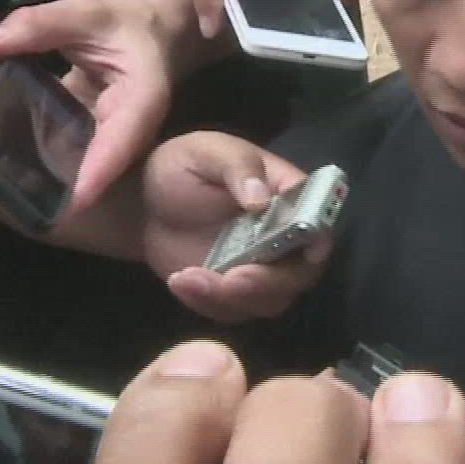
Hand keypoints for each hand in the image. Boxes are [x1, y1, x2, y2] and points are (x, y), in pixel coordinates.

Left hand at [0, 0, 178, 209]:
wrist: (153, 37)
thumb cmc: (124, 25)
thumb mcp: (85, 13)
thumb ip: (38, 25)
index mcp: (141, 100)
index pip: (122, 142)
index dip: (98, 173)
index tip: (73, 203)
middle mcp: (131, 132)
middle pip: (101, 169)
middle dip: (68, 193)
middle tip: (27, 212)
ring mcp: (110, 144)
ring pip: (83, 171)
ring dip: (51, 185)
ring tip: (10, 199)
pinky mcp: (91, 145)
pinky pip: (68, 159)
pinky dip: (40, 165)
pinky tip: (6, 172)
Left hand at [142, 131, 328, 322]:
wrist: (144, 203)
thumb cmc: (183, 167)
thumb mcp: (205, 152)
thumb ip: (236, 167)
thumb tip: (260, 198)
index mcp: (287, 196)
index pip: (319, 219)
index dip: (320, 238)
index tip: (308, 252)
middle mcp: (283, 237)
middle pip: (300, 272)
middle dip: (268, 282)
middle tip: (230, 280)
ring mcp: (260, 268)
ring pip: (269, 300)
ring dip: (233, 298)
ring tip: (188, 277)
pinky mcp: (233, 293)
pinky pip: (233, 311)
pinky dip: (207, 304)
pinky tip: (179, 281)